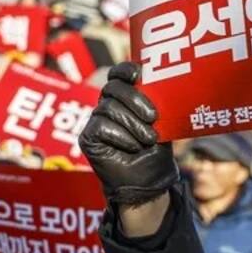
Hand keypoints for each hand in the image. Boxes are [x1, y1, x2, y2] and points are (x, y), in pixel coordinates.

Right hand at [79, 62, 178, 205]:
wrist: (147, 182)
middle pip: (112, 88)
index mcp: (124, 98)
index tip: (138, 73)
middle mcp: (106, 106)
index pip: (117, 75)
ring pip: (108, 108)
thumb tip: (164, 82)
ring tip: (148, 139)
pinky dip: (121, 136)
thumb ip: (157, 103)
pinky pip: (101, 126)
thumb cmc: (155, 151)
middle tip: (152, 116)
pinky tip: (132, 147)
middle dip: (134, 99)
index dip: (124, 70)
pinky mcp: (88, 138)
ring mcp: (95, 122)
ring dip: (132, 124)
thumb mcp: (162, 123)